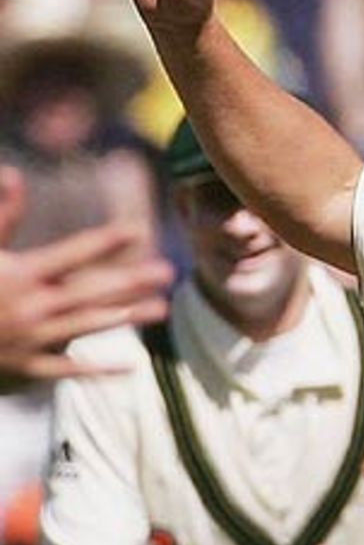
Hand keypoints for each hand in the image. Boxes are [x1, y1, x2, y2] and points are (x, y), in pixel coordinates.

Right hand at [0, 167, 171, 382]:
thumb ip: (2, 215)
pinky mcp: (29, 366)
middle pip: (91, 291)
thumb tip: (14, 174)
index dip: (104, 242)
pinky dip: (100, 370)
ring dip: (126, 318)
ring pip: (88, 327)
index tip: (135, 231)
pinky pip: (70, 371)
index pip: (71, 254)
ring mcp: (34, 339)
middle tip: (167, 272)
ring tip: (161, 308)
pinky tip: (131, 366)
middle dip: (130, 281)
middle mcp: (34, 306)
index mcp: (23, 273)